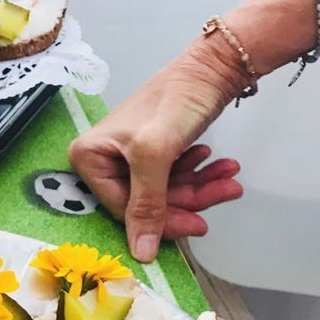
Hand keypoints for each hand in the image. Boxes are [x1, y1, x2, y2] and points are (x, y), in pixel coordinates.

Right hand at [69, 43, 245, 261]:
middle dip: (190, 200)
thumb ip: (147, 204)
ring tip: (231, 178)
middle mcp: (103, 160)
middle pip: (146, 202)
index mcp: (88, 158)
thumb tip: (141, 255)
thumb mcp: (156, 154)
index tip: (197, 222)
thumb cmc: (177, 99)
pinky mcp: (153, 153)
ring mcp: (129, 158)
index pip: (122, 209)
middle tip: (225, 192)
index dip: (160, 220)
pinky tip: (219, 165)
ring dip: (201, 189)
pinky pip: (174, 178)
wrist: (213, 64)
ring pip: (165, 192)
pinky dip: (199, 176)